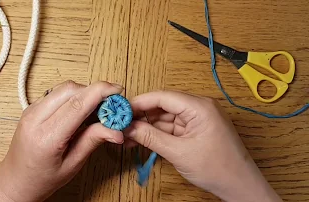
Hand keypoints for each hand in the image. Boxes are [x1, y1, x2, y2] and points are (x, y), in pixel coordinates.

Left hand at [0, 81, 124, 201]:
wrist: (14, 180)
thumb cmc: (41, 178)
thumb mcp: (72, 164)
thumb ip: (93, 141)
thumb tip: (116, 130)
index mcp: (46, 137)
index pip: (77, 104)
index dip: (100, 92)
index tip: (118, 91)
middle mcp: (35, 118)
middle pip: (71, 89)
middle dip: (95, 91)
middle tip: (111, 104)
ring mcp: (31, 110)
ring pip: (64, 87)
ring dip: (85, 92)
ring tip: (97, 109)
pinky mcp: (33, 107)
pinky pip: (57, 93)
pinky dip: (75, 95)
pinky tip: (82, 110)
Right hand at [124, 91, 281, 201]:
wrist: (240, 186)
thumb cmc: (218, 168)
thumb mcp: (178, 152)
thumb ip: (151, 137)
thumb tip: (130, 127)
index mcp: (199, 107)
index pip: (162, 97)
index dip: (140, 103)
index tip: (122, 110)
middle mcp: (199, 107)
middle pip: (163, 106)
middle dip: (142, 116)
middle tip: (123, 125)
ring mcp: (198, 118)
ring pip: (166, 117)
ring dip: (148, 126)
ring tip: (130, 136)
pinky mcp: (196, 129)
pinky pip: (173, 127)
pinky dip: (158, 133)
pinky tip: (143, 139)